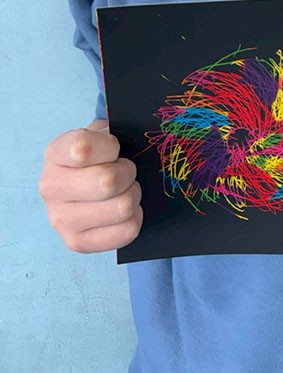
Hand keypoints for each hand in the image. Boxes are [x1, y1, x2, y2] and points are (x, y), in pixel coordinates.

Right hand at [39, 120, 142, 251]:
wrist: (88, 178)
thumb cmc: (102, 153)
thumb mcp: (104, 132)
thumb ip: (116, 131)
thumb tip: (140, 143)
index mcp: (55, 152)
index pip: (83, 149)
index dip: (111, 147)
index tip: (114, 148)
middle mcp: (51, 187)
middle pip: (107, 182)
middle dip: (128, 172)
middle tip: (126, 170)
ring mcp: (60, 219)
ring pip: (122, 207)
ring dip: (133, 195)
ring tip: (125, 189)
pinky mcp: (76, 242)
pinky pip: (127, 231)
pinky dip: (135, 218)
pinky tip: (123, 211)